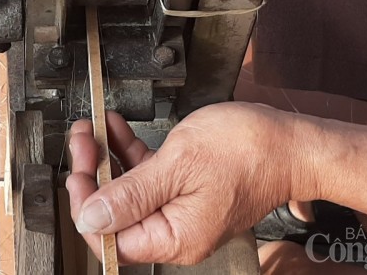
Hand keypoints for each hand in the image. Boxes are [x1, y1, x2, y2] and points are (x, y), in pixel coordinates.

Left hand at [67, 103, 311, 264]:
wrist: (289, 141)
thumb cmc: (248, 151)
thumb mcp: (179, 164)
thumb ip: (132, 193)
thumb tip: (92, 217)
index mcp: (175, 236)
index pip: (111, 237)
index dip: (87, 205)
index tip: (77, 172)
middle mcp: (176, 230)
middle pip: (116, 212)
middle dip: (93, 174)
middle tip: (82, 141)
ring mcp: (179, 208)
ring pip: (128, 191)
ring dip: (107, 158)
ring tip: (93, 129)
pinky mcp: (185, 187)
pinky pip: (147, 175)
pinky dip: (129, 152)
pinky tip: (116, 129)